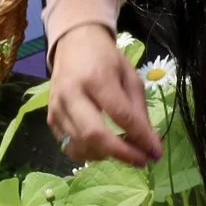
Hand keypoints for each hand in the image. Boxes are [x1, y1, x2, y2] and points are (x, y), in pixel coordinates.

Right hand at [47, 25, 160, 165]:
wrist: (74, 44)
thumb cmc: (106, 59)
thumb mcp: (130, 77)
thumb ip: (139, 111)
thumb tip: (149, 145)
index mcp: (96, 78)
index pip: (120, 115)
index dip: (139, 138)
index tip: (155, 153)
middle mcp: (72, 94)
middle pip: (94, 135)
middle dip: (121, 153)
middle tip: (141, 161)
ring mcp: (57, 108)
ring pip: (81, 146)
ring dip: (106, 155)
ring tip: (123, 151)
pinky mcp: (50, 119)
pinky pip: (69, 146)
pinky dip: (89, 153)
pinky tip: (103, 147)